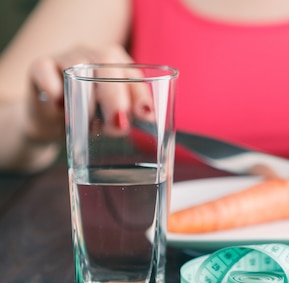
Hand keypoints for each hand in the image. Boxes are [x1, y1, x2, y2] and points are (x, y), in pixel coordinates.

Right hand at [25, 44, 147, 142]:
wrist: (50, 126)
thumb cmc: (89, 119)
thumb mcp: (112, 119)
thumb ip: (130, 116)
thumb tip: (152, 119)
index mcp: (115, 65)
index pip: (131, 71)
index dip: (140, 92)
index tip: (146, 115)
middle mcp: (92, 55)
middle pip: (107, 62)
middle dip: (116, 94)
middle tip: (120, 123)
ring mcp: (64, 58)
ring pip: (77, 64)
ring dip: (88, 96)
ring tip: (92, 124)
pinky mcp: (39, 67)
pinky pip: (44, 68)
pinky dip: (53, 86)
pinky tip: (59, 103)